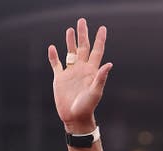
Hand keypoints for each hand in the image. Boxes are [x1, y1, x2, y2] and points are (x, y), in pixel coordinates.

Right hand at [48, 18, 111, 132]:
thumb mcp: (96, 91)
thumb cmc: (88, 106)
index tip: (102, 28)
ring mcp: (71, 73)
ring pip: (70, 53)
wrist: (75, 117)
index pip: (97, 51)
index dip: (100, 40)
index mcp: (92, 71)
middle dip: (83, 34)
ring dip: (70, 42)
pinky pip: (56, 64)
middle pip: (83, 47)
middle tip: (82, 21)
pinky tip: (52, 48)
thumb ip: (101, 77)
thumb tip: (109, 63)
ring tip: (70, 30)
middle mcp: (82, 69)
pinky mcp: (60, 78)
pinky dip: (54, 56)